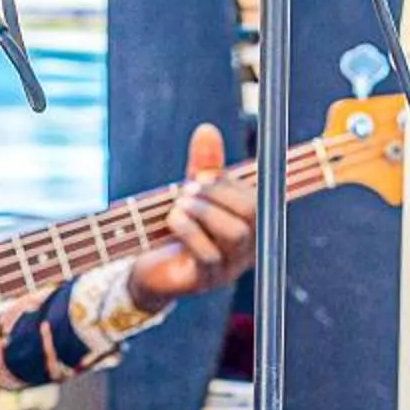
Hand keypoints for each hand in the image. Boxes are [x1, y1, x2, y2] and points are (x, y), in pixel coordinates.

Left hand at [128, 122, 258, 312]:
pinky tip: (173, 219)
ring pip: (235, 235)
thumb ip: (203, 165)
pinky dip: (189, 230)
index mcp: (249, 224)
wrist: (152, 271)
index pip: (257, 198)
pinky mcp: (206, 279)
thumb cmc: (179, 230)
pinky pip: (209, 255)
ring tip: (179, 204)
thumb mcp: (191, 193)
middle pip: (252, 215)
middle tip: (187, 188)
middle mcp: (247, 246)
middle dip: (217, 193)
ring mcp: (229, 266)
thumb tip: (207, 129)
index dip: (231, 182)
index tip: (201, 173)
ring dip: (204, 211)